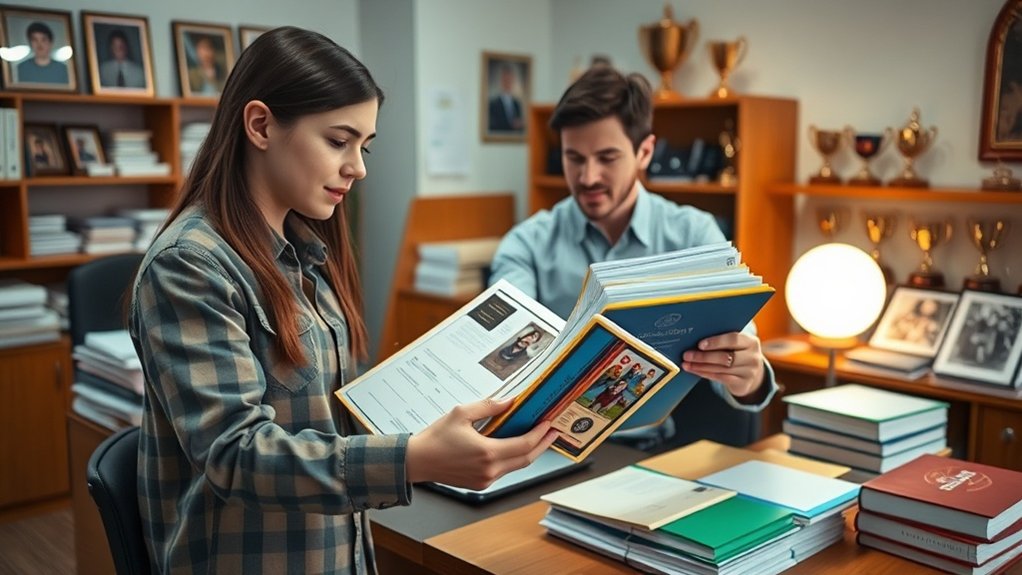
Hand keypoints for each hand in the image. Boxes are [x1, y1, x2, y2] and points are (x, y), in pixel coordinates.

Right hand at [406, 397, 558, 489]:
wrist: (417, 461)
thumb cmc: (436, 438)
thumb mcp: (461, 413)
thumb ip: (489, 406)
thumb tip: (510, 401)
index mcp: (487, 452)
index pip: (524, 445)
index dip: (539, 434)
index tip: (548, 424)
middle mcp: (489, 470)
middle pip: (526, 459)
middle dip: (542, 445)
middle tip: (553, 433)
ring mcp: (485, 480)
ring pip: (516, 466)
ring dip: (529, 452)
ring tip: (538, 438)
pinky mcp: (480, 484)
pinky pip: (504, 471)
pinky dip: (513, 459)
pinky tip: (515, 447)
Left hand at [681, 331, 764, 397]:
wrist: (751, 373)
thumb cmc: (737, 352)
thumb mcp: (736, 344)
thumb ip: (722, 339)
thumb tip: (695, 335)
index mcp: (750, 341)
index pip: (733, 339)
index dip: (716, 342)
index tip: (699, 344)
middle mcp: (753, 357)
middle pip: (726, 357)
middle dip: (703, 356)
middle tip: (686, 355)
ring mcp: (749, 372)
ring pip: (721, 369)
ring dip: (700, 366)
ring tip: (686, 364)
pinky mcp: (742, 383)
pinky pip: (720, 378)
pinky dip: (704, 373)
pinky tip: (694, 370)